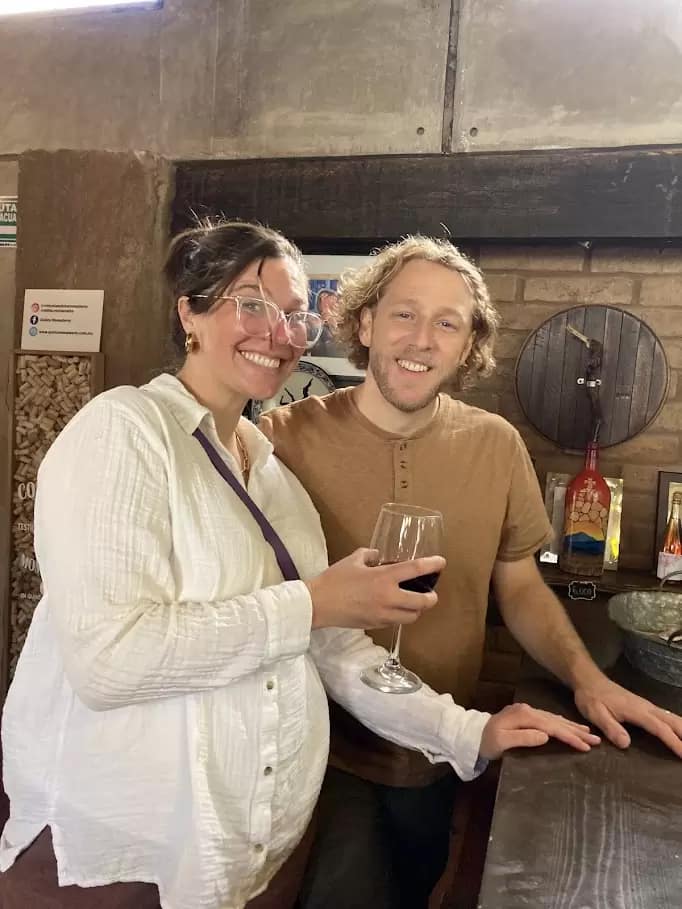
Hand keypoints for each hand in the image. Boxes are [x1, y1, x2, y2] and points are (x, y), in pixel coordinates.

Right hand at [306, 548, 445, 629]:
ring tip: (414, 604)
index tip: (441, 562)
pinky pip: (396, 622)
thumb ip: (370, 555)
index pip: (415, 570)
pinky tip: (395, 610)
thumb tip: (378, 555)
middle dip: (431, 598)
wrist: (318, 604)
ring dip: (417, 610)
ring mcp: (383, 614)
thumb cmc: (334, 580)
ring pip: (411, 617)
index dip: (432, 565)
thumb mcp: (353, 560)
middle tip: (431, 593)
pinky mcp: (376, 625)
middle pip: (422, 602)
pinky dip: (400, 616)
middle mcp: (388, 597)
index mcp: (384, 577)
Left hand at [479, 702, 600, 760]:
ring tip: (589, 733)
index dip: (570, 737)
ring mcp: (527, 712)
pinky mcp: (526, 716)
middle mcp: (528, 710)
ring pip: (555, 719)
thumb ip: (523, 738)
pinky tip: (569, 725)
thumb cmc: (486, 741)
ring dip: (572, 727)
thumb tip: (546, 736)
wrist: (471, 735)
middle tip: (597, 741)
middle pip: (556, 721)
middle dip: (577, 731)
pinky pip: (549, 719)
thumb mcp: (502, 742)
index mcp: (524, 715)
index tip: (585, 747)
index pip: (552, 727)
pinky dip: (561, 723)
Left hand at [574, 677, 681, 757]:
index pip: (659, 728)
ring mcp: (647, 706)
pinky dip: (677, 725)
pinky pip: (666, 717)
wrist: (589, 681)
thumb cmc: (591, 698)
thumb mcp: (596, 714)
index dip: (673, 741)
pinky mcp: (645, 707)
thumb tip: (626, 744)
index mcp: (637, 711)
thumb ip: (611, 728)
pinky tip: (680, 732)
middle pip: (672, 721)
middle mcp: (646, 707)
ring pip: (672, 718)